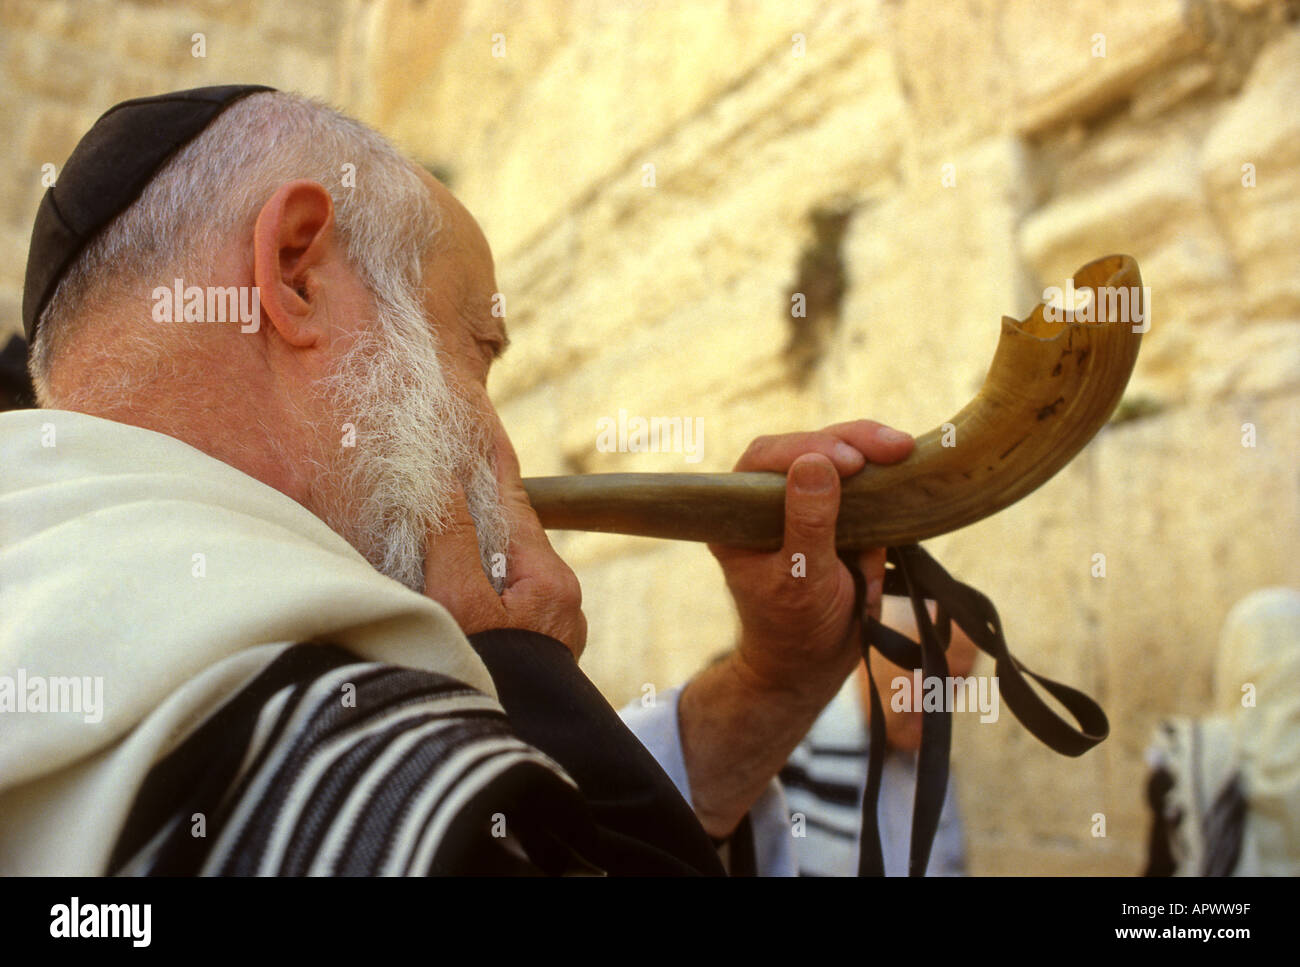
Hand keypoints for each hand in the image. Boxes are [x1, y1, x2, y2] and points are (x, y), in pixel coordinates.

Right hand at [422, 421, 587, 656]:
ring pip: (506, 570)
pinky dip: (478, 585)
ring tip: (437, 533)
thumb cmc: (480, 673)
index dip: (491, 470)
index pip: (515, 506)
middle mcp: (560, 599)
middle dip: (475, 514)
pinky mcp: (537, 650)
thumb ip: (451, 540)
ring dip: (473, 552)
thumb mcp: (456, 600)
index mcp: (548, 580)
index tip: (481, 434)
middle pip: (511, 537)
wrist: (498, 746)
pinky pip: (505, 600)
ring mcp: (552, 627)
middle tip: (443, 484)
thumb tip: (447, 486)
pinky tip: (450, 586)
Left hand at [708, 420, 914, 708]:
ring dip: (877, 472)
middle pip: (812, 449)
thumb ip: (807, 522)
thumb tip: (815, 462)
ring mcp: (807, 507)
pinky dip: (885, 511)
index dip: (808, 447)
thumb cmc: (794, 629)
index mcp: (740, 512)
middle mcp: (770, 500)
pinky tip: (882, 542)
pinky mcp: (840, 518)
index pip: (767, 456)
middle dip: (856, 444)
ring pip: (844, 465)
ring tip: (901, 470)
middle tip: (900, 447)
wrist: (814, 668)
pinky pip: (867, 496)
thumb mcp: (801, 579)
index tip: (851, 461)